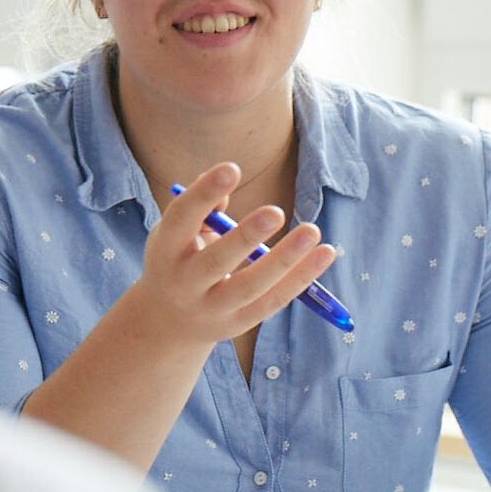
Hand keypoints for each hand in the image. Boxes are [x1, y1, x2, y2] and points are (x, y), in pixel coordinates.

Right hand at [120, 163, 336, 353]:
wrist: (168, 321)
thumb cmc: (179, 259)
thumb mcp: (177, 234)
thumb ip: (201, 209)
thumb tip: (224, 183)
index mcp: (165, 250)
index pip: (182, 219)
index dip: (204, 194)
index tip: (232, 168)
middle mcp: (184, 283)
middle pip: (216, 262)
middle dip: (246, 237)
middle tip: (276, 211)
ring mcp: (212, 308)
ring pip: (251, 286)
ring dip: (284, 259)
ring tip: (312, 231)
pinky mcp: (239, 323)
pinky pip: (274, 301)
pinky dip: (301, 277)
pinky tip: (325, 254)